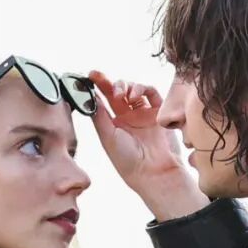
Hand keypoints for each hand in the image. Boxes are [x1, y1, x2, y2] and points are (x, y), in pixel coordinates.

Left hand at [89, 69, 207, 220]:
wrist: (154, 172)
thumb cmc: (129, 161)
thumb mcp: (108, 138)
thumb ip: (99, 116)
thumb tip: (89, 96)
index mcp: (115, 125)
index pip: (105, 100)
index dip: (98, 86)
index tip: (90, 75)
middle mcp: (129, 118)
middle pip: (119, 91)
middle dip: (110, 82)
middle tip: (101, 78)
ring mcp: (145, 114)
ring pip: (135, 89)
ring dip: (127, 86)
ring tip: (123, 95)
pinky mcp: (159, 113)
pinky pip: (152, 93)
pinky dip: (144, 88)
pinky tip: (136, 95)